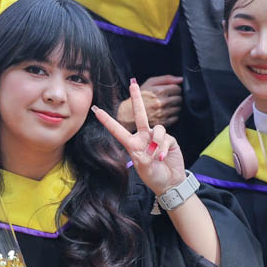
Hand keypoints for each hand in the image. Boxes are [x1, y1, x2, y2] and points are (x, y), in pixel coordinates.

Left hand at [92, 79, 185, 195]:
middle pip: (140, 114)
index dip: (107, 120)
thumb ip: (145, 157)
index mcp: (132, 144)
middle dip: (137, 98)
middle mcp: (143, 137)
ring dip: (157, 143)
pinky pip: (166, 138)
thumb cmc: (153, 177)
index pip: (118, 130)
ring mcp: (156, 138)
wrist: (170, 183)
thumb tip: (153, 146)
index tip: (96, 110)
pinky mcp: (169, 140)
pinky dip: (163, 148)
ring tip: (157, 156)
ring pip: (156, 128)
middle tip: (133, 83)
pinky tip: (163, 157)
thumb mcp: (143, 169)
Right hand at [141, 74, 183, 126]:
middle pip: (179, 99)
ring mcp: (163, 113)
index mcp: (160, 91)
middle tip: (165, 99)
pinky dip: (172, 116)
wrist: (129, 113)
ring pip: (178, 108)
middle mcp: (162, 102)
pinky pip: (176, 118)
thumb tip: (181, 79)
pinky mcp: (163, 122)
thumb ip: (167, 79)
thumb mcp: (150, 83)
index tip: (168, 91)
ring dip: (173, 107)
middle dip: (174, 98)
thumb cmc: (140, 96)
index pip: (178, 89)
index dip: (173, 89)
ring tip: (164, 106)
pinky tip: (163, 113)